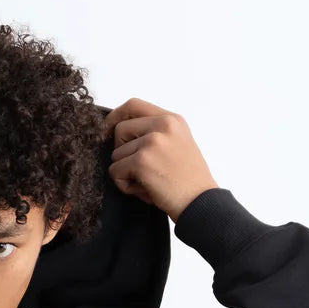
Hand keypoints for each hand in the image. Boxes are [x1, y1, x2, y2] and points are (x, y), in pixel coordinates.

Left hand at [102, 100, 218, 221]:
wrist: (200, 202)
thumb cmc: (189, 181)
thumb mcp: (178, 144)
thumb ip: (156, 133)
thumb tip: (120, 131)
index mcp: (172, 119)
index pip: (134, 105)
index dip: (116, 116)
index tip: (108, 130)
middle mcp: (163, 125)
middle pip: (120, 129)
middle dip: (121, 151)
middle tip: (137, 169)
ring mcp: (152, 142)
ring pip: (116, 154)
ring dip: (126, 173)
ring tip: (148, 182)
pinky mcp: (142, 161)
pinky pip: (116, 171)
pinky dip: (125, 185)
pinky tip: (144, 190)